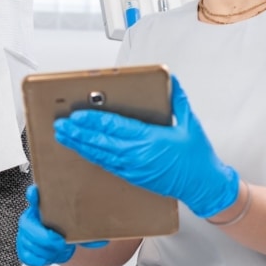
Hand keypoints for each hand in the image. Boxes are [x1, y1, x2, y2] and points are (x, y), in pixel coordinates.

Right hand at [16, 184, 107, 265]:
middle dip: (43, 237)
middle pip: (28, 226)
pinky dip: (39, 260)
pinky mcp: (25, 247)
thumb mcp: (80, 226)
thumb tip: (102, 240)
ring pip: (28, 243)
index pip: (34, 196)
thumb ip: (90, 232)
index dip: (33, 194)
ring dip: (46, 251)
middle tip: (61, 243)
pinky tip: (51, 258)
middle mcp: (31, 217)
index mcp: (43, 205)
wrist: (62, 241)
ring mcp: (26, 233)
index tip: (34, 192)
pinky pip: (26, 256)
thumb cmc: (69, 228)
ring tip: (61, 250)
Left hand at [54, 75, 238, 217]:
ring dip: (79, 145)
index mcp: (150, 139)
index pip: (115, 127)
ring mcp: (133, 168)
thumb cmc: (198, 158)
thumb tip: (171, 80)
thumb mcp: (191, 123)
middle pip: (100, 142)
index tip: (77, 114)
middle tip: (61, 124)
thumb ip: (178, 99)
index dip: (93, 120)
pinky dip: (92, 156)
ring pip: (99, 155)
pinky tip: (82, 150)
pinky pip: (107, 165)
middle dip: (78, 133)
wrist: (203, 186)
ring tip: (64, 136)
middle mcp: (138, 155)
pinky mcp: (133, 177)